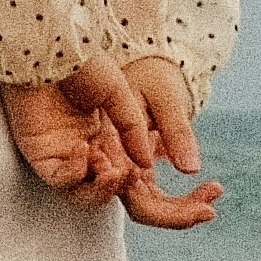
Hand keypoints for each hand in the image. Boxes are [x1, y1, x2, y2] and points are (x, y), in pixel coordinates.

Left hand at [0, 62, 218, 230]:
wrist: (59, 46)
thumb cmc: (97, 66)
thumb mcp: (140, 99)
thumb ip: (150, 134)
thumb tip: (172, 168)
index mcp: (126, 150)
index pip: (154, 192)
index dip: (183, 204)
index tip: (214, 194)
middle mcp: (102, 161)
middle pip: (132, 204)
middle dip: (168, 214)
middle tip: (195, 208)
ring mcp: (73, 161)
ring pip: (91, 199)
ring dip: (109, 190)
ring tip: (118, 169)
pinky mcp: (45, 156)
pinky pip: (63, 182)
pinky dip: (78, 175)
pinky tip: (87, 151)